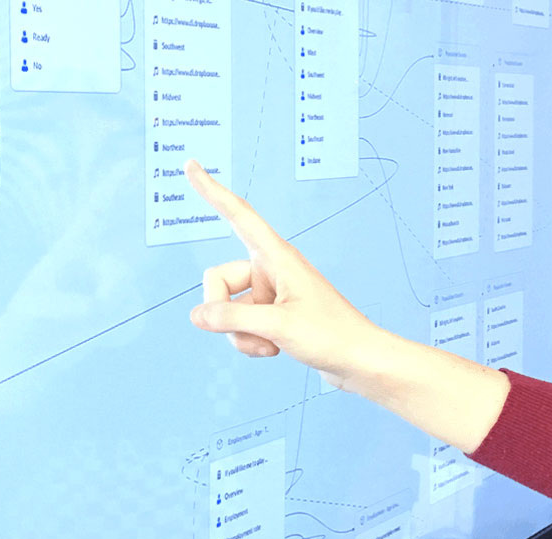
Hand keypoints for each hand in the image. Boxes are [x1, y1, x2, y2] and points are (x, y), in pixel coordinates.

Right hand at [184, 159, 380, 388]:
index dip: (212, 191)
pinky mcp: (273, 316)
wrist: (360, 361)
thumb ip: (231, 319)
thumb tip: (197, 315)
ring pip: (227, 309)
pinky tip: (274, 351)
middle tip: (250, 330)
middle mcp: (272, 270)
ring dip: (240, 333)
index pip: (238, 215)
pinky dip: (250, 342)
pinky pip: (241, 326)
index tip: (192, 165)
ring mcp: (271, 294)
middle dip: (221, 310)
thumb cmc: (332, 336)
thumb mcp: (277, 326)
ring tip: (271, 344)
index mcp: (278, 257)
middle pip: (217, 278)